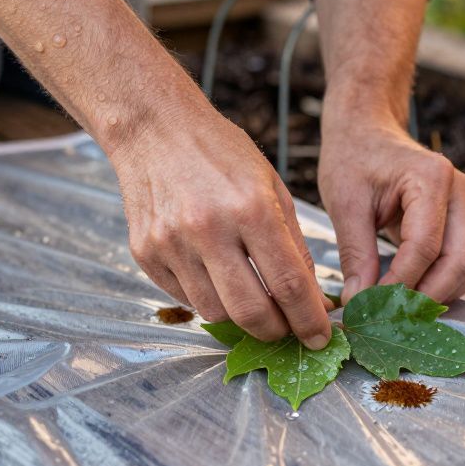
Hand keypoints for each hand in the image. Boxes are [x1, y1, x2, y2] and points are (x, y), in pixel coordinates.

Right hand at [110, 104, 333, 347]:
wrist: (154, 128)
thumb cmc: (220, 152)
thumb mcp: (271, 185)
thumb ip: (294, 243)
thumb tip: (314, 299)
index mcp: (250, 208)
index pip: (288, 285)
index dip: (309, 320)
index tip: (319, 338)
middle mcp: (208, 229)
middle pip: (250, 312)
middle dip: (276, 331)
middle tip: (287, 329)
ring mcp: (171, 244)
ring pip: (215, 312)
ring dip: (240, 317)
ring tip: (252, 299)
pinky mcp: (145, 253)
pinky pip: (185, 297)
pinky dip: (208, 298)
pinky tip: (216, 277)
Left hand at [318, 121, 464, 304]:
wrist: (366, 132)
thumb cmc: (353, 158)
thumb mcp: (345, 203)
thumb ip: (355, 254)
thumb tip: (359, 302)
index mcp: (431, 178)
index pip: (424, 246)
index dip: (400, 283)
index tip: (370, 305)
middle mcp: (459, 191)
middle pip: (461, 260)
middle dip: (427, 295)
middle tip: (390, 315)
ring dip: (440, 293)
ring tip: (399, 306)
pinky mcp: (463, 220)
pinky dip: (444, 283)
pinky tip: (412, 291)